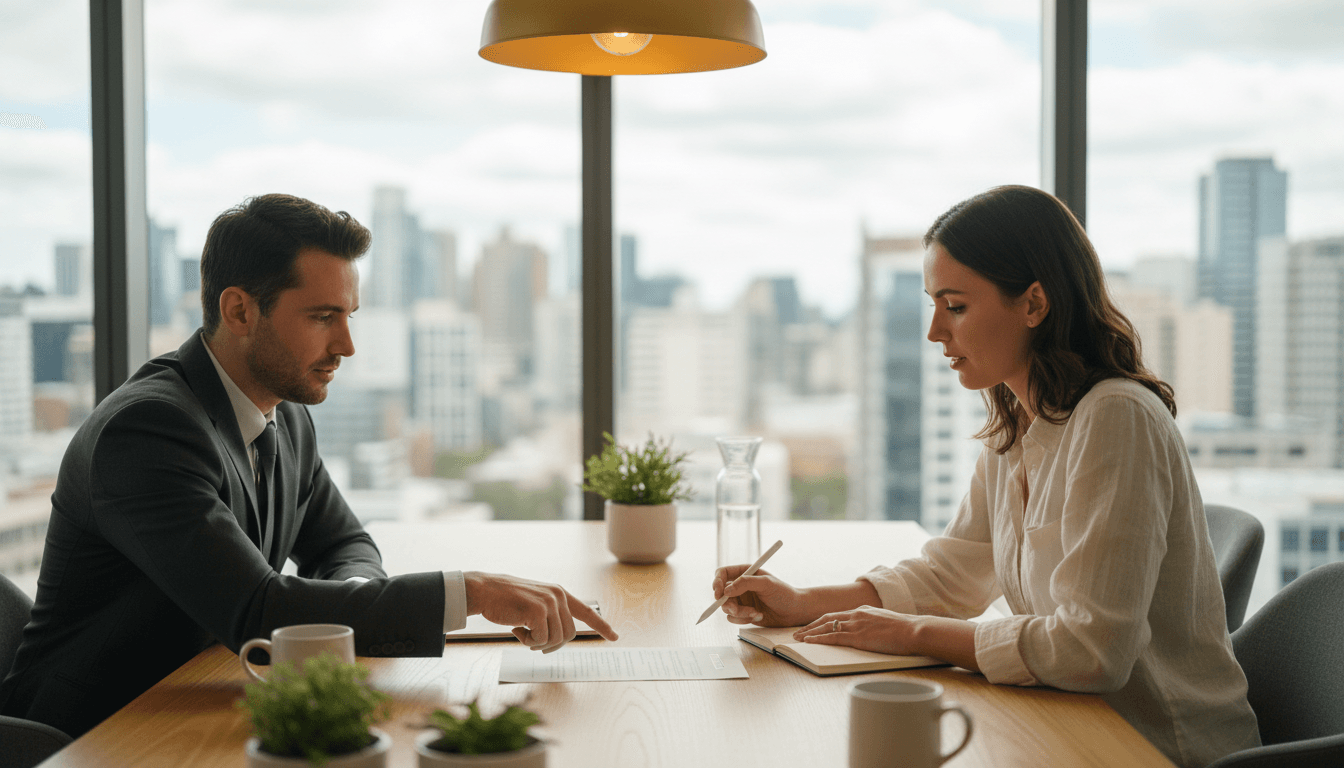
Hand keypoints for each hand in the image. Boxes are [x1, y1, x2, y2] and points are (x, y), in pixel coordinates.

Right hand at [464, 571, 617, 651]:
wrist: (486, 591)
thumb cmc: (508, 602)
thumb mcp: (535, 604)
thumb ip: (551, 616)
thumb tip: (561, 639)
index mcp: (560, 593)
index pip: (586, 612)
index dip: (601, 626)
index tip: (615, 637)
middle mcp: (558, 596)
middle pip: (569, 635)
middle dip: (551, 645)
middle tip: (533, 641)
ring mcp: (549, 602)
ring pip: (556, 640)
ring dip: (537, 643)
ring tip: (523, 631)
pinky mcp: (538, 610)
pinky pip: (541, 640)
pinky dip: (528, 641)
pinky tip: (517, 629)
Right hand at [712, 565, 815, 626]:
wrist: (795, 612)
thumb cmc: (784, 594)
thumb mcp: (767, 583)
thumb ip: (745, 583)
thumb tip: (726, 590)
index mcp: (745, 573)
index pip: (722, 573)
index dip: (717, 582)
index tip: (718, 593)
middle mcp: (741, 586)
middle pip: (721, 593)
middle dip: (728, 603)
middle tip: (735, 609)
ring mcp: (742, 600)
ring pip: (727, 608)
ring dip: (739, 613)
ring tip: (756, 613)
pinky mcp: (744, 613)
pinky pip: (734, 618)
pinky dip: (744, 619)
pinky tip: (759, 616)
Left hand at [792, 606, 919, 654]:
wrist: (913, 630)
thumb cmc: (904, 629)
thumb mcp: (885, 621)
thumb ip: (873, 623)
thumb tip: (869, 631)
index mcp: (862, 610)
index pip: (836, 615)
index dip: (821, 621)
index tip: (811, 626)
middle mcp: (856, 614)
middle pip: (826, 618)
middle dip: (810, 626)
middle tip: (797, 633)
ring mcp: (856, 625)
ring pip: (826, 627)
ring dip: (809, 633)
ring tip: (797, 639)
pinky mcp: (858, 636)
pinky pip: (833, 637)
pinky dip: (818, 639)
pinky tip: (809, 642)